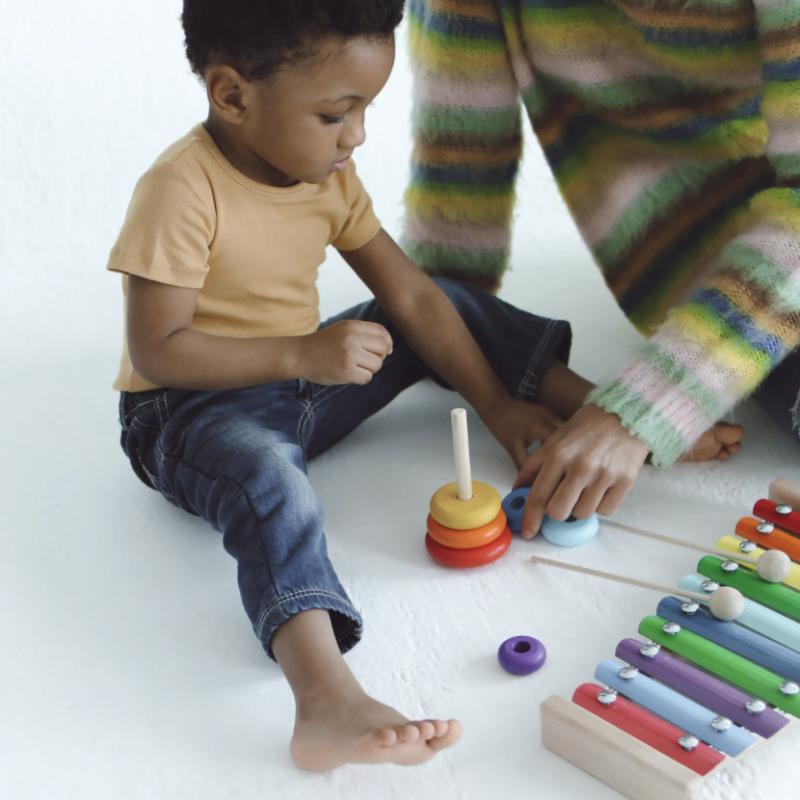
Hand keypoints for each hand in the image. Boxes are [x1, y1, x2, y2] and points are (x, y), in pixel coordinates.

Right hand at [296, 320, 392, 384]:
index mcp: (351, 326)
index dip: (388, 342)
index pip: (382, 332)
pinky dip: (361, 378)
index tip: (385, 351)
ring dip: (369, 369)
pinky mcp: (346, 372)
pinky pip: (367, 377)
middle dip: (379, 357)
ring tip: (354, 367)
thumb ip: (363, 334)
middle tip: (366, 361)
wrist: (299, 355)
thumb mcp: (342, 330)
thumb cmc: (323, 344)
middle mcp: (352, 338)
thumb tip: (389, 348)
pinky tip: (350, 374)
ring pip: (377, 365)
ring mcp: (349, 355)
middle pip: (383, 349)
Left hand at [480, 396, 564, 469]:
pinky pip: (563, 429)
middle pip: (571, 439)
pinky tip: (562, 452)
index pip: (561, 447)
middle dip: (571, 455)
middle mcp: (550, 417)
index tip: (564, 475)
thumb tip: (531, 482)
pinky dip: (564, 440)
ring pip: (570, 433)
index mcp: (541, 426)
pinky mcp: (551, 415)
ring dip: (570, 447)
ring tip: (567, 463)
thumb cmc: (502, 424)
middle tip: (569, 471)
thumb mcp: (512, 448)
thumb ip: (524, 466)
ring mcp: (552, 414)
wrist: (496, 404)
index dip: (564, 463)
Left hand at [514, 404, 648, 538]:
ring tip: (586, 485)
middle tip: (563, 498)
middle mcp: (581, 466)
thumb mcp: (556, 438)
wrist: (628, 413)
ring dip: (580, 505)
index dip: (531, 517)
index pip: (539, 496)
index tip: (528, 531)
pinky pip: (606, 511)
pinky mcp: (625, 481)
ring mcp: (604, 475)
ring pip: (582, 513)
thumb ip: (535, 464)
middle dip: (557, 510)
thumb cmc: (588, 425)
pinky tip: (602, 486)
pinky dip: (601, 504)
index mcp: (559, 454)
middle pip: (559, 512)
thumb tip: (519, 487)